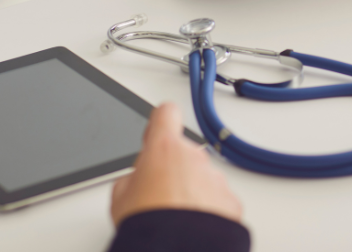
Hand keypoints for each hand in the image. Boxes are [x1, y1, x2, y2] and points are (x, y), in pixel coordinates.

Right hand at [110, 103, 242, 226]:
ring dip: (192, 190)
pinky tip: (193, 226)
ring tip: (176, 217)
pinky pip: (218, 199)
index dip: (160, 122)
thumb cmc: (147, 224)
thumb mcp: (120, 196)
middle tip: (159, 196)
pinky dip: (208, 209)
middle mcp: (194, 157)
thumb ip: (132, 176)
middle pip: (183, 152)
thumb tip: (138, 181)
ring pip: (202, 177)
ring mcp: (215, 178)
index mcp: (164, 148)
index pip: (166, 114)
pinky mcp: (230, 200)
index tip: (157, 131)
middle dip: (174, 169)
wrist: (176, 250)